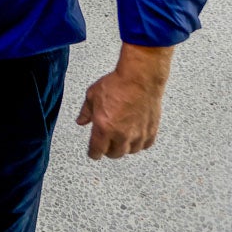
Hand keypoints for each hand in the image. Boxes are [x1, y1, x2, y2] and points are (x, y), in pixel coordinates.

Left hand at [76, 44, 173, 159]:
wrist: (139, 78)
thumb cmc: (117, 84)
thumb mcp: (92, 95)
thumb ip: (86, 112)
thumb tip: (81, 121)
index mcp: (104, 127)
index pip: (97, 151)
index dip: (93, 153)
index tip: (93, 153)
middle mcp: (121, 134)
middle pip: (114, 154)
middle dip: (107, 150)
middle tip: (106, 144)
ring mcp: (137, 134)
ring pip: (129, 151)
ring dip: (124, 147)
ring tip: (120, 139)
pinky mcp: (151, 131)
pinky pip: (144, 145)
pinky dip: (139, 143)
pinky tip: (135, 137)